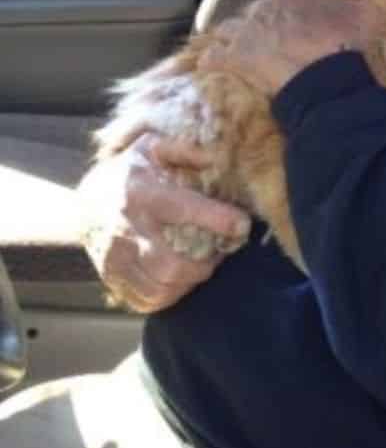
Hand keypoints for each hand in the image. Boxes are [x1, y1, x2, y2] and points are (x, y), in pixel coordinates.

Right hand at [78, 134, 251, 312]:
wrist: (81, 203)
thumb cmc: (129, 174)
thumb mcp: (152, 148)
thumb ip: (185, 148)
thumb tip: (215, 158)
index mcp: (141, 194)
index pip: (185, 210)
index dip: (220, 220)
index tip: (242, 224)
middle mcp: (125, 229)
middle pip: (171, 265)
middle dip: (205, 266)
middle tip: (219, 253)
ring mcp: (115, 258)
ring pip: (159, 288)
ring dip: (189, 283)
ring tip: (202, 266)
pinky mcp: (111, 277)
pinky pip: (145, 300)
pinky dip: (170, 296)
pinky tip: (181, 279)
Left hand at [200, 0, 381, 96]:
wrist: (323, 76)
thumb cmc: (346, 43)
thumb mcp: (368, 16)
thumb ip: (367, 3)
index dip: (296, 3)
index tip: (303, 15)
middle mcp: (265, 8)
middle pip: (256, 9)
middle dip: (262, 20)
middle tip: (273, 35)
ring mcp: (246, 32)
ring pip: (228, 28)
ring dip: (233, 36)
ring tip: (239, 46)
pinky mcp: (233, 58)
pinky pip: (212, 57)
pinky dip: (212, 61)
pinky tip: (211, 66)